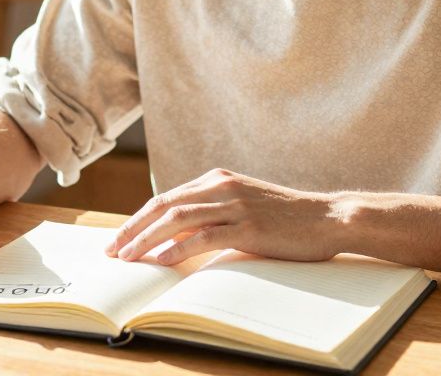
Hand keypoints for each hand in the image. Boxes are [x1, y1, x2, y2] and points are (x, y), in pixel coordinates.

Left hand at [104, 168, 341, 265]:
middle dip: (132, 228)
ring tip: (128, 257)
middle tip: (112, 250)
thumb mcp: (242, 206)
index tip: (118, 238)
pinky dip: (178, 248)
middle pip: (163, 206)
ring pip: (178, 220)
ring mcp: (235, 205)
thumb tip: (176, 235)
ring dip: (147, 239)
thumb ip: (212, 213)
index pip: (166, 198)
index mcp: (217, 179)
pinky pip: (204, 237)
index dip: (138, 218)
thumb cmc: (285, 218)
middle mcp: (221, 187)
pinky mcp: (248, 227)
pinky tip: (161, 260)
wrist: (328, 217)